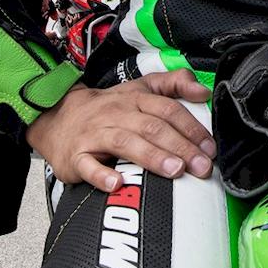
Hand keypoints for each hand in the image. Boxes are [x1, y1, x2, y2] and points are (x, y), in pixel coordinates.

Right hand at [25, 71, 216, 191]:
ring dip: (152, 157)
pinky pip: (88, 166)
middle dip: (180, 146)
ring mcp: (96, 135)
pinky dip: (101, 175)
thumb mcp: (140, 88)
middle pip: (152, 127)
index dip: (191, 128)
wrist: (57, 116)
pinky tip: (117, 184)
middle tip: (201, 166)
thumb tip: (203, 91)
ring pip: (125, 143)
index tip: (209, 148)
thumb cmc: (108, 107)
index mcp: (135, 99)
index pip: (168, 109)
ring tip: (174, 171)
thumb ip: (173, 84)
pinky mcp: (77, 156)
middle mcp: (117, 114)